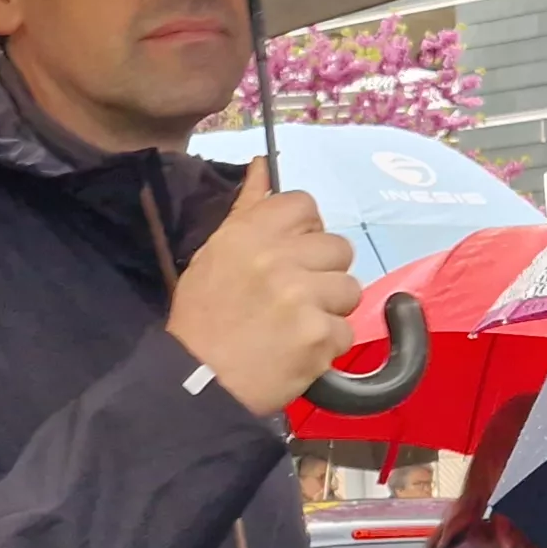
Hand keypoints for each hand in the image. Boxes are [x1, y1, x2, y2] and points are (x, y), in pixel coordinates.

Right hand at [171, 163, 361, 415]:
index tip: (291, 256)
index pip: (305, 205)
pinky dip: (327, 346)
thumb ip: (247, 211)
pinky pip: (346, 331)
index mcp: (249, 233)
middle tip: (293, 299)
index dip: (305, 232)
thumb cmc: (202, 318)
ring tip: (297, 327)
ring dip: (329, 310)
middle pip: (338, 247)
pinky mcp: (319, 335)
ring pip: (350, 289)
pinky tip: (299, 351)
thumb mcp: (213, 255)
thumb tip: (263, 165)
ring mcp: (302, 297)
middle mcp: (278, 258)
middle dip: (322, 273)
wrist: (196, 382)